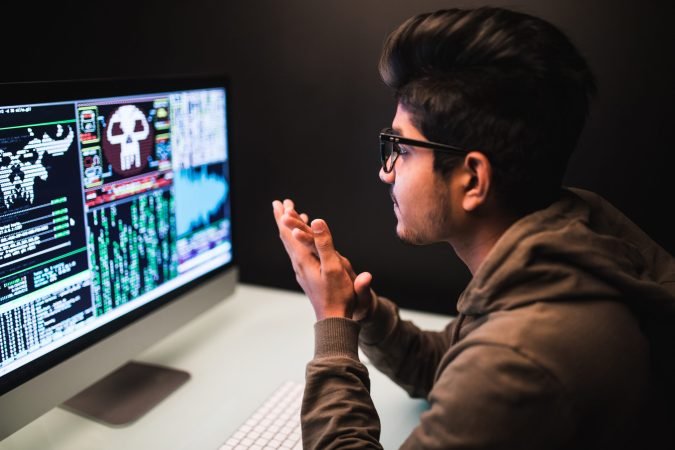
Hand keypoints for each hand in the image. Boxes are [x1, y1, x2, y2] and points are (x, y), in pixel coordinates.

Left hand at [272, 199, 374, 320]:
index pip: (290, 233)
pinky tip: (304, 241)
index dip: (286, 217)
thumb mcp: (333, 267)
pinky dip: (300, 240)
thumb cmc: (336, 295)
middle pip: (286, 237)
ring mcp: (302, 270)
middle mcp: (299, 264)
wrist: (334, 319)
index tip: (282, 203)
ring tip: (290, 217)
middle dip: (283, 219)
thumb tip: (317, 221)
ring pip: (292, 245)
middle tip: (278, 204)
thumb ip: (324, 243)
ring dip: (290, 229)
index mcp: (303, 259)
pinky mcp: (308, 275)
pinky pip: (300, 252)